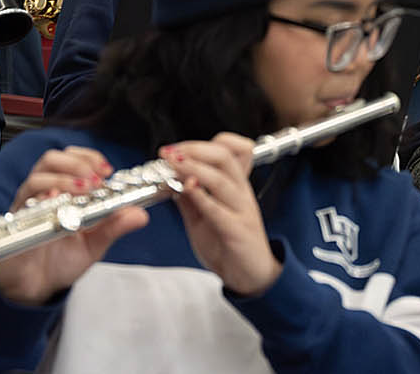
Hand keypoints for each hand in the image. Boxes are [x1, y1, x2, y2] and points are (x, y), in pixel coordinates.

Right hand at [0, 147, 147, 305]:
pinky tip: (56, 201)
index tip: (107, 170)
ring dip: (63, 177)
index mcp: (66, 192)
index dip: (90, 158)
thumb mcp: (95, 243)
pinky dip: (42, 197)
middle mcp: (46, 193)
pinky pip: (24, 201)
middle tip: (95, 180)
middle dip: (76, 163)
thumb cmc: (63, 261)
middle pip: (53, 159)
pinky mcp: (18, 221)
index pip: (74, 158)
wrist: (37, 287)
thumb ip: (115, 226)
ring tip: (82, 190)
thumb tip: (141, 215)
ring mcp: (30, 205)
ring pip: (38, 175)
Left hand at [163, 134, 281, 297]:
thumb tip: (170, 180)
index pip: (231, 150)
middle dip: (194, 149)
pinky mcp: (238, 231)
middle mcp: (242, 193)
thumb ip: (190, 199)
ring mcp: (242, 210)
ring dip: (193, 167)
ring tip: (172, 162)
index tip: (175, 149)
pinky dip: (201, 196)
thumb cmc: (228, 245)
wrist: (250, 276)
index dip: (202, 144)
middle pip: (224, 157)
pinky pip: (219, 209)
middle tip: (169, 152)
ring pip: (221, 179)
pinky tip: (186, 188)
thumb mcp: (203, 218)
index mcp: (235, 186)